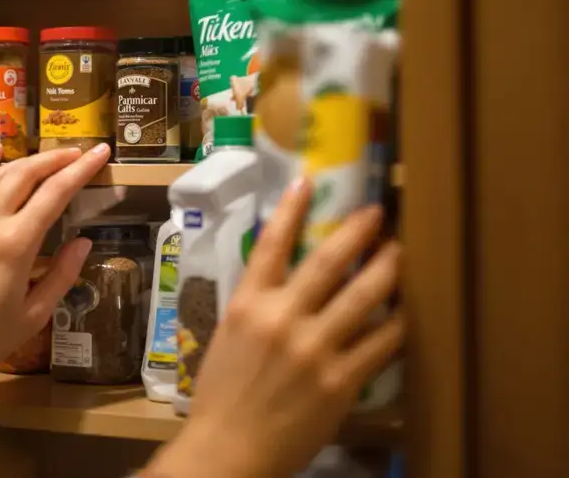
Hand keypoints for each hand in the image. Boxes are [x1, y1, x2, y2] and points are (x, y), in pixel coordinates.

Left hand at [0, 142, 111, 379]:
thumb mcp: (34, 314)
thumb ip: (61, 275)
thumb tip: (83, 242)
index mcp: (16, 244)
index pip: (54, 194)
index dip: (80, 169)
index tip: (100, 153)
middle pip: (27, 175)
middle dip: (56, 159)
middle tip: (80, 152)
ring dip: (27, 160)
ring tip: (51, 156)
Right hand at [146, 179, 403, 477]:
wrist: (228, 448)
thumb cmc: (221, 396)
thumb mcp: (227, 338)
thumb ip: (256, 307)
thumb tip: (284, 280)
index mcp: (246, 305)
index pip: (270, 244)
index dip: (291, 209)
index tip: (307, 181)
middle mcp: (281, 318)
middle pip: (327, 261)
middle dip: (358, 232)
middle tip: (378, 212)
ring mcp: (313, 349)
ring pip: (363, 296)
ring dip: (388, 268)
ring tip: (401, 252)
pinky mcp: (340, 380)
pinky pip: (380, 344)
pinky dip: (397, 325)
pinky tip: (408, 312)